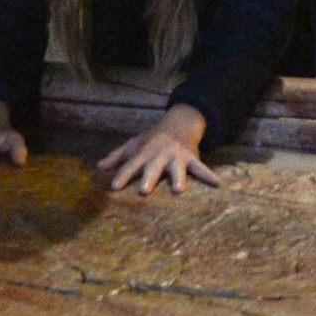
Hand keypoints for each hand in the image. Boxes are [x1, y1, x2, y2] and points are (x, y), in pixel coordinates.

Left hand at [94, 104, 219, 195]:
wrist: (178, 124)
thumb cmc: (151, 139)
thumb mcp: (134, 144)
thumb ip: (117, 157)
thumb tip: (99, 167)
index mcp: (144, 152)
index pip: (131, 165)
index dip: (122, 175)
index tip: (114, 187)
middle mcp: (160, 153)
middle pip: (153, 167)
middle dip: (149, 178)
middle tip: (144, 191)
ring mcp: (177, 155)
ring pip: (177, 168)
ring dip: (178, 177)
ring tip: (178, 190)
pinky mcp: (191, 157)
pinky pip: (201, 167)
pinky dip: (209, 175)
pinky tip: (217, 184)